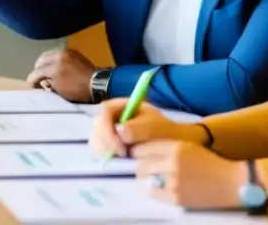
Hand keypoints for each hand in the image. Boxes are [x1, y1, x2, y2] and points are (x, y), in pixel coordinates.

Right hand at [26, 48, 95, 102]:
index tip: (32, 87)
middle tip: (40, 79)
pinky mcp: (73, 51)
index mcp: (54, 68)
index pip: (36, 73)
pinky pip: (58, 53)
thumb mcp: (60, 91)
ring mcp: (66, 52)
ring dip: (46, 63)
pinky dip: (55, 60)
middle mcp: (58, 56)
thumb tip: (42, 82)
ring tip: (48, 72)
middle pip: (40, 60)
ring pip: (49, 55)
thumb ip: (48, 84)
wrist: (98, 84)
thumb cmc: (79, 91)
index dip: (32, 81)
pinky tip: (58, 67)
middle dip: (38, 70)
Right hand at [89, 98, 205, 158]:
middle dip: (106, 143)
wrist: (171, 143)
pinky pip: (99, 149)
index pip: (105, 111)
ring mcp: (108, 130)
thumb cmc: (164, 131)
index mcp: (121, 105)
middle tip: (122, 156)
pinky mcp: (108, 143)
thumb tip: (120, 132)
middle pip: (97, 126)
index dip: (108, 128)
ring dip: (105, 151)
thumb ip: (138, 128)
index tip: (120, 147)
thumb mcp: (154, 126)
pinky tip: (120, 162)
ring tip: (124, 160)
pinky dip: (106, 157)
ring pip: (96, 139)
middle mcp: (111, 116)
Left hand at [133, 140, 246, 209]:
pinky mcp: (177, 197)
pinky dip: (153, 191)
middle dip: (140, 166)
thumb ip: (166, 148)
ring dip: (146, 178)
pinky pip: (154, 193)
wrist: (232, 182)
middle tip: (143, 169)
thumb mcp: (188, 147)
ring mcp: (174, 181)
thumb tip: (142, 153)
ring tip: (151, 178)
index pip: (142, 148)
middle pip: (141, 164)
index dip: (137, 153)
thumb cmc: (210, 163)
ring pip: (145, 179)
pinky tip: (158, 189)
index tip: (137, 156)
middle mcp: (172, 162)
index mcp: (175, 147)